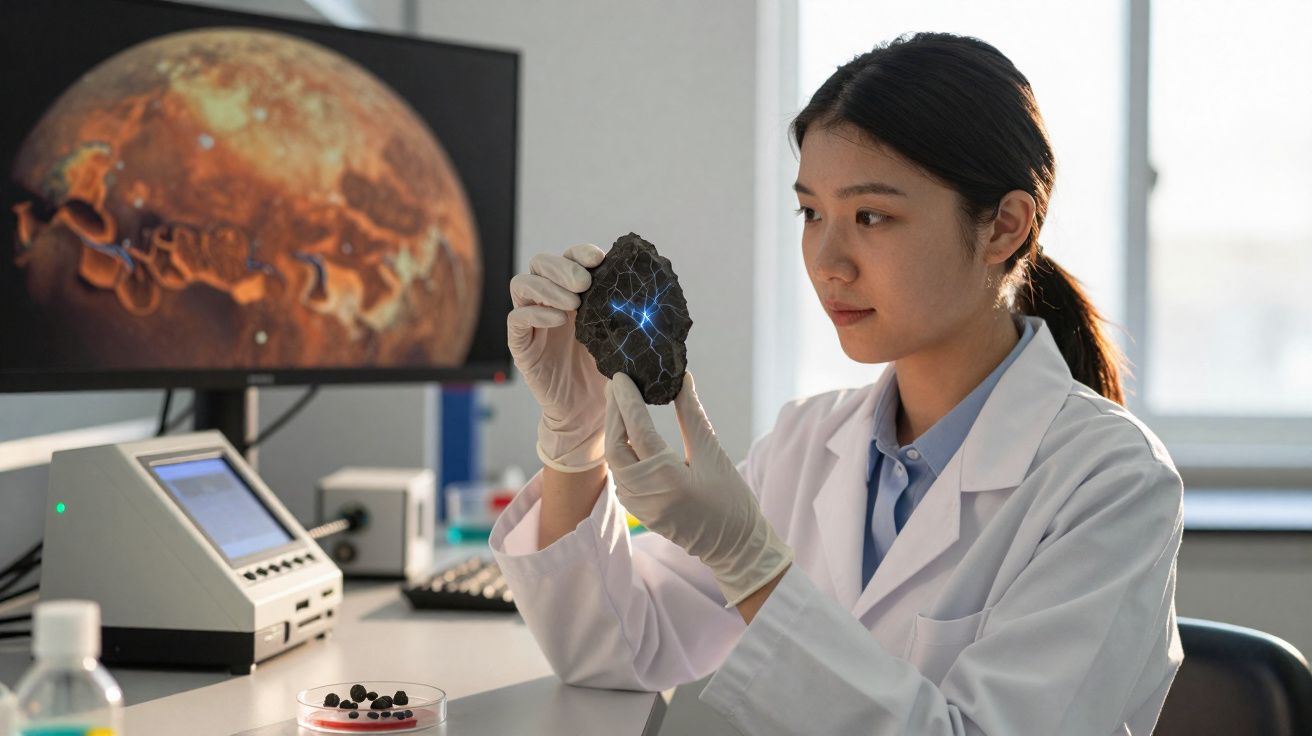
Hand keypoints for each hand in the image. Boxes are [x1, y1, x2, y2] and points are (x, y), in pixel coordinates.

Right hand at [508, 244, 609, 470]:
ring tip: (572, 302)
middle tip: (584, 282)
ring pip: (522, 284)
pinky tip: (558, 321)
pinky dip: (534, 314)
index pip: (570, 258)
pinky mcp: (521, 344)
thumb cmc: (608, 374)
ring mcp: (533, 321)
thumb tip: (656, 295)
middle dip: (562, 266)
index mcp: (575, 292)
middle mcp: (550, 301)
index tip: (598, 258)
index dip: (580, 252)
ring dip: (547, 287)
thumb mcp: (623, 340)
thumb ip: (630, 316)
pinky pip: (516, 319)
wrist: (589, 413)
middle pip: (541, 263)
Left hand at [604, 371, 794, 606]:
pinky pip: (620, 473)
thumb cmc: (731, 500)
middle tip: (615, 384)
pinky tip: (626, 430)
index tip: (620, 376)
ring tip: (618, 401)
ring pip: (614, 460)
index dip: (627, 400)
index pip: (638, 431)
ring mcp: (638, 505)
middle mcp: (646, 493)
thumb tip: (681, 379)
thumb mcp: (713, 454)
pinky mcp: (637, 510)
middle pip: (616, 445)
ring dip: (614, 429)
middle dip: (613, 413)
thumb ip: (692, 415)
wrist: (733, 546)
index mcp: (668, 478)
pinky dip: (620, 448)